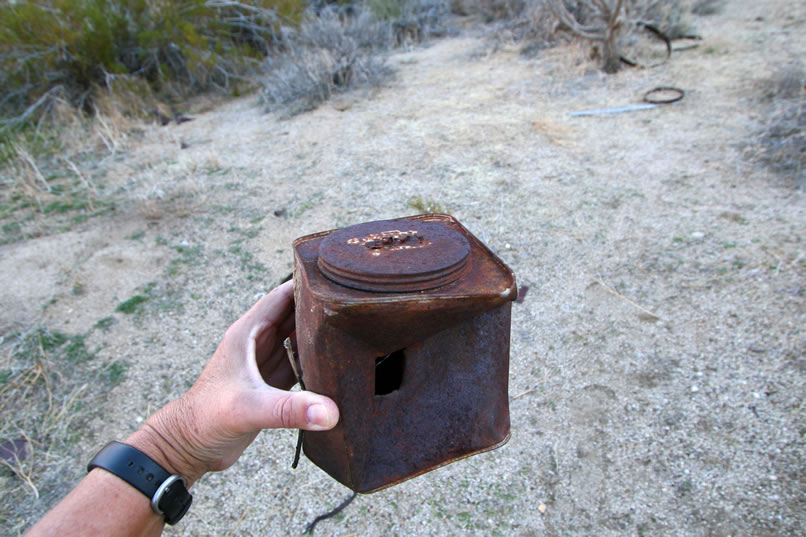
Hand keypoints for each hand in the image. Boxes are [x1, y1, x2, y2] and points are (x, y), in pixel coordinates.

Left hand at [126, 281, 338, 484]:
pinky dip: (316, 361)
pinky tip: (337, 362)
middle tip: (354, 303)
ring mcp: (265, 362)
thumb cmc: (206, 419)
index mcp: (248, 332)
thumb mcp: (249, 408)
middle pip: (295, 313)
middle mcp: (258, 342)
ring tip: (353, 327)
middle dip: (320, 307)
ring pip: (299, 337)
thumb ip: (289, 409)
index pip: (282, 296)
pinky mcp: (271, 383)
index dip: (307, 284)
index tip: (336, 279)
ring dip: (320, 334)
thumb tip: (329, 412)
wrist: (189, 446)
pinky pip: (300, 363)